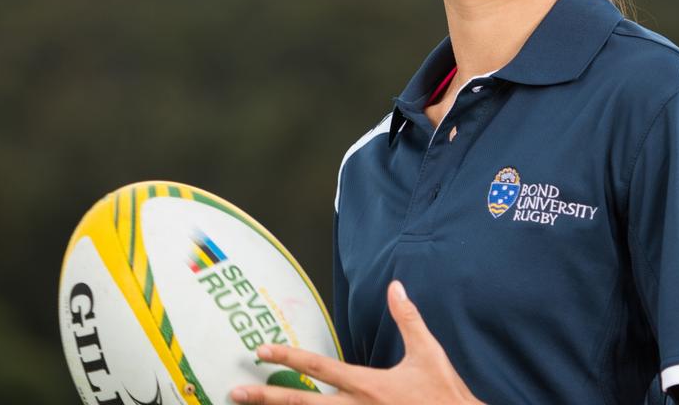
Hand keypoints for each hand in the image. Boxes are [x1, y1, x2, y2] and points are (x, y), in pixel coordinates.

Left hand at [229, 281, 481, 404]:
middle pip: (302, 403)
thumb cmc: (443, 392)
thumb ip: (407, 318)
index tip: (261, 350)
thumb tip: (396, 286)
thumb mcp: (428, 351)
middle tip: (235, 392)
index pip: (319, 367)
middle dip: (267, 397)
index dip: (288, 356)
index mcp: (368, 384)